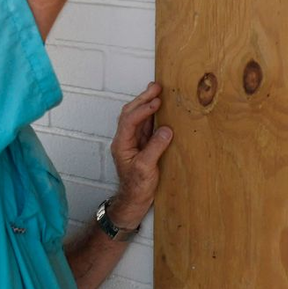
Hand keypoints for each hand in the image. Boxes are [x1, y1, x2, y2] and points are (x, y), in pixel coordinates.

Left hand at [108, 81, 173, 229]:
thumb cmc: (136, 187)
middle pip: (130, 113)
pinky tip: (161, 108)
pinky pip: (146, 126)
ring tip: (158, 91)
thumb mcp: (145, 168)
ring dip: (147, 103)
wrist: (134, 201)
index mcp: (122, 144)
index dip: (142, 110)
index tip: (156, 103)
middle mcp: (125, 139)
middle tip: (156, 87)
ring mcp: (134, 141)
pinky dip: (153, 115)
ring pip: (138, 117)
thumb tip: (166, 130)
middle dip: (143, 99)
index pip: (129, 120)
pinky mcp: (142, 145)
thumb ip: (155, 148)